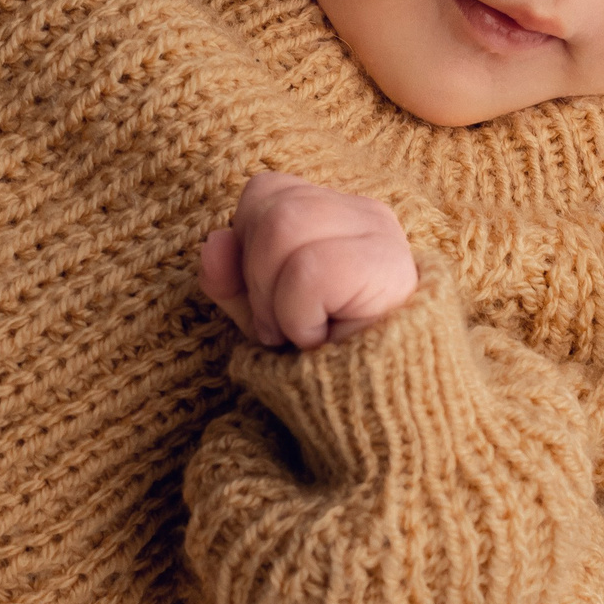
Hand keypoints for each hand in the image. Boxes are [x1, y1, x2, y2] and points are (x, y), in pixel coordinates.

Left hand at [197, 172, 419, 349]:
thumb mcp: (261, 314)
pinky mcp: (388, 266)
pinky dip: (298, 317)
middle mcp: (366, 213)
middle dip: (256, 277)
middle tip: (285, 325)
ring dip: (276, 299)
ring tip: (303, 331)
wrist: (375, 412)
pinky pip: (308, 270)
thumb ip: (229, 277)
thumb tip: (215, 241)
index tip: (271, 298)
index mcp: (338, 212)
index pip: (264, 191)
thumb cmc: (323, 359)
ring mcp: (382, 236)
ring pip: (284, 226)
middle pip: (270, 208)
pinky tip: (324, 340)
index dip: (247, 245)